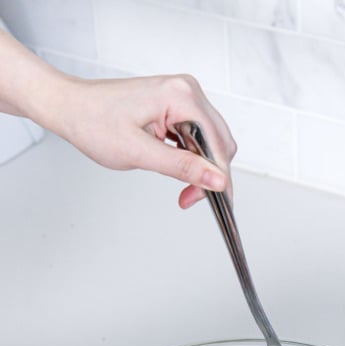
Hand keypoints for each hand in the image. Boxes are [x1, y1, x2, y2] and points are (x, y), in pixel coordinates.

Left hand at [0, 30, 236, 206]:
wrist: (71, 107)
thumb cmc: (94, 123)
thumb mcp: (140, 153)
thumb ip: (183, 167)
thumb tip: (218, 181)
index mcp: (181, 96)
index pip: (217, 144)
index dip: (218, 178)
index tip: (214, 202)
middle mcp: (187, 91)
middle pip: (219, 142)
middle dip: (210, 175)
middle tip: (189, 198)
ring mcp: (182, 96)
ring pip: (211, 142)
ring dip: (200, 168)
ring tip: (181, 188)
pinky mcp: (175, 105)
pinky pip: (197, 136)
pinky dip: (191, 158)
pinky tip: (176, 169)